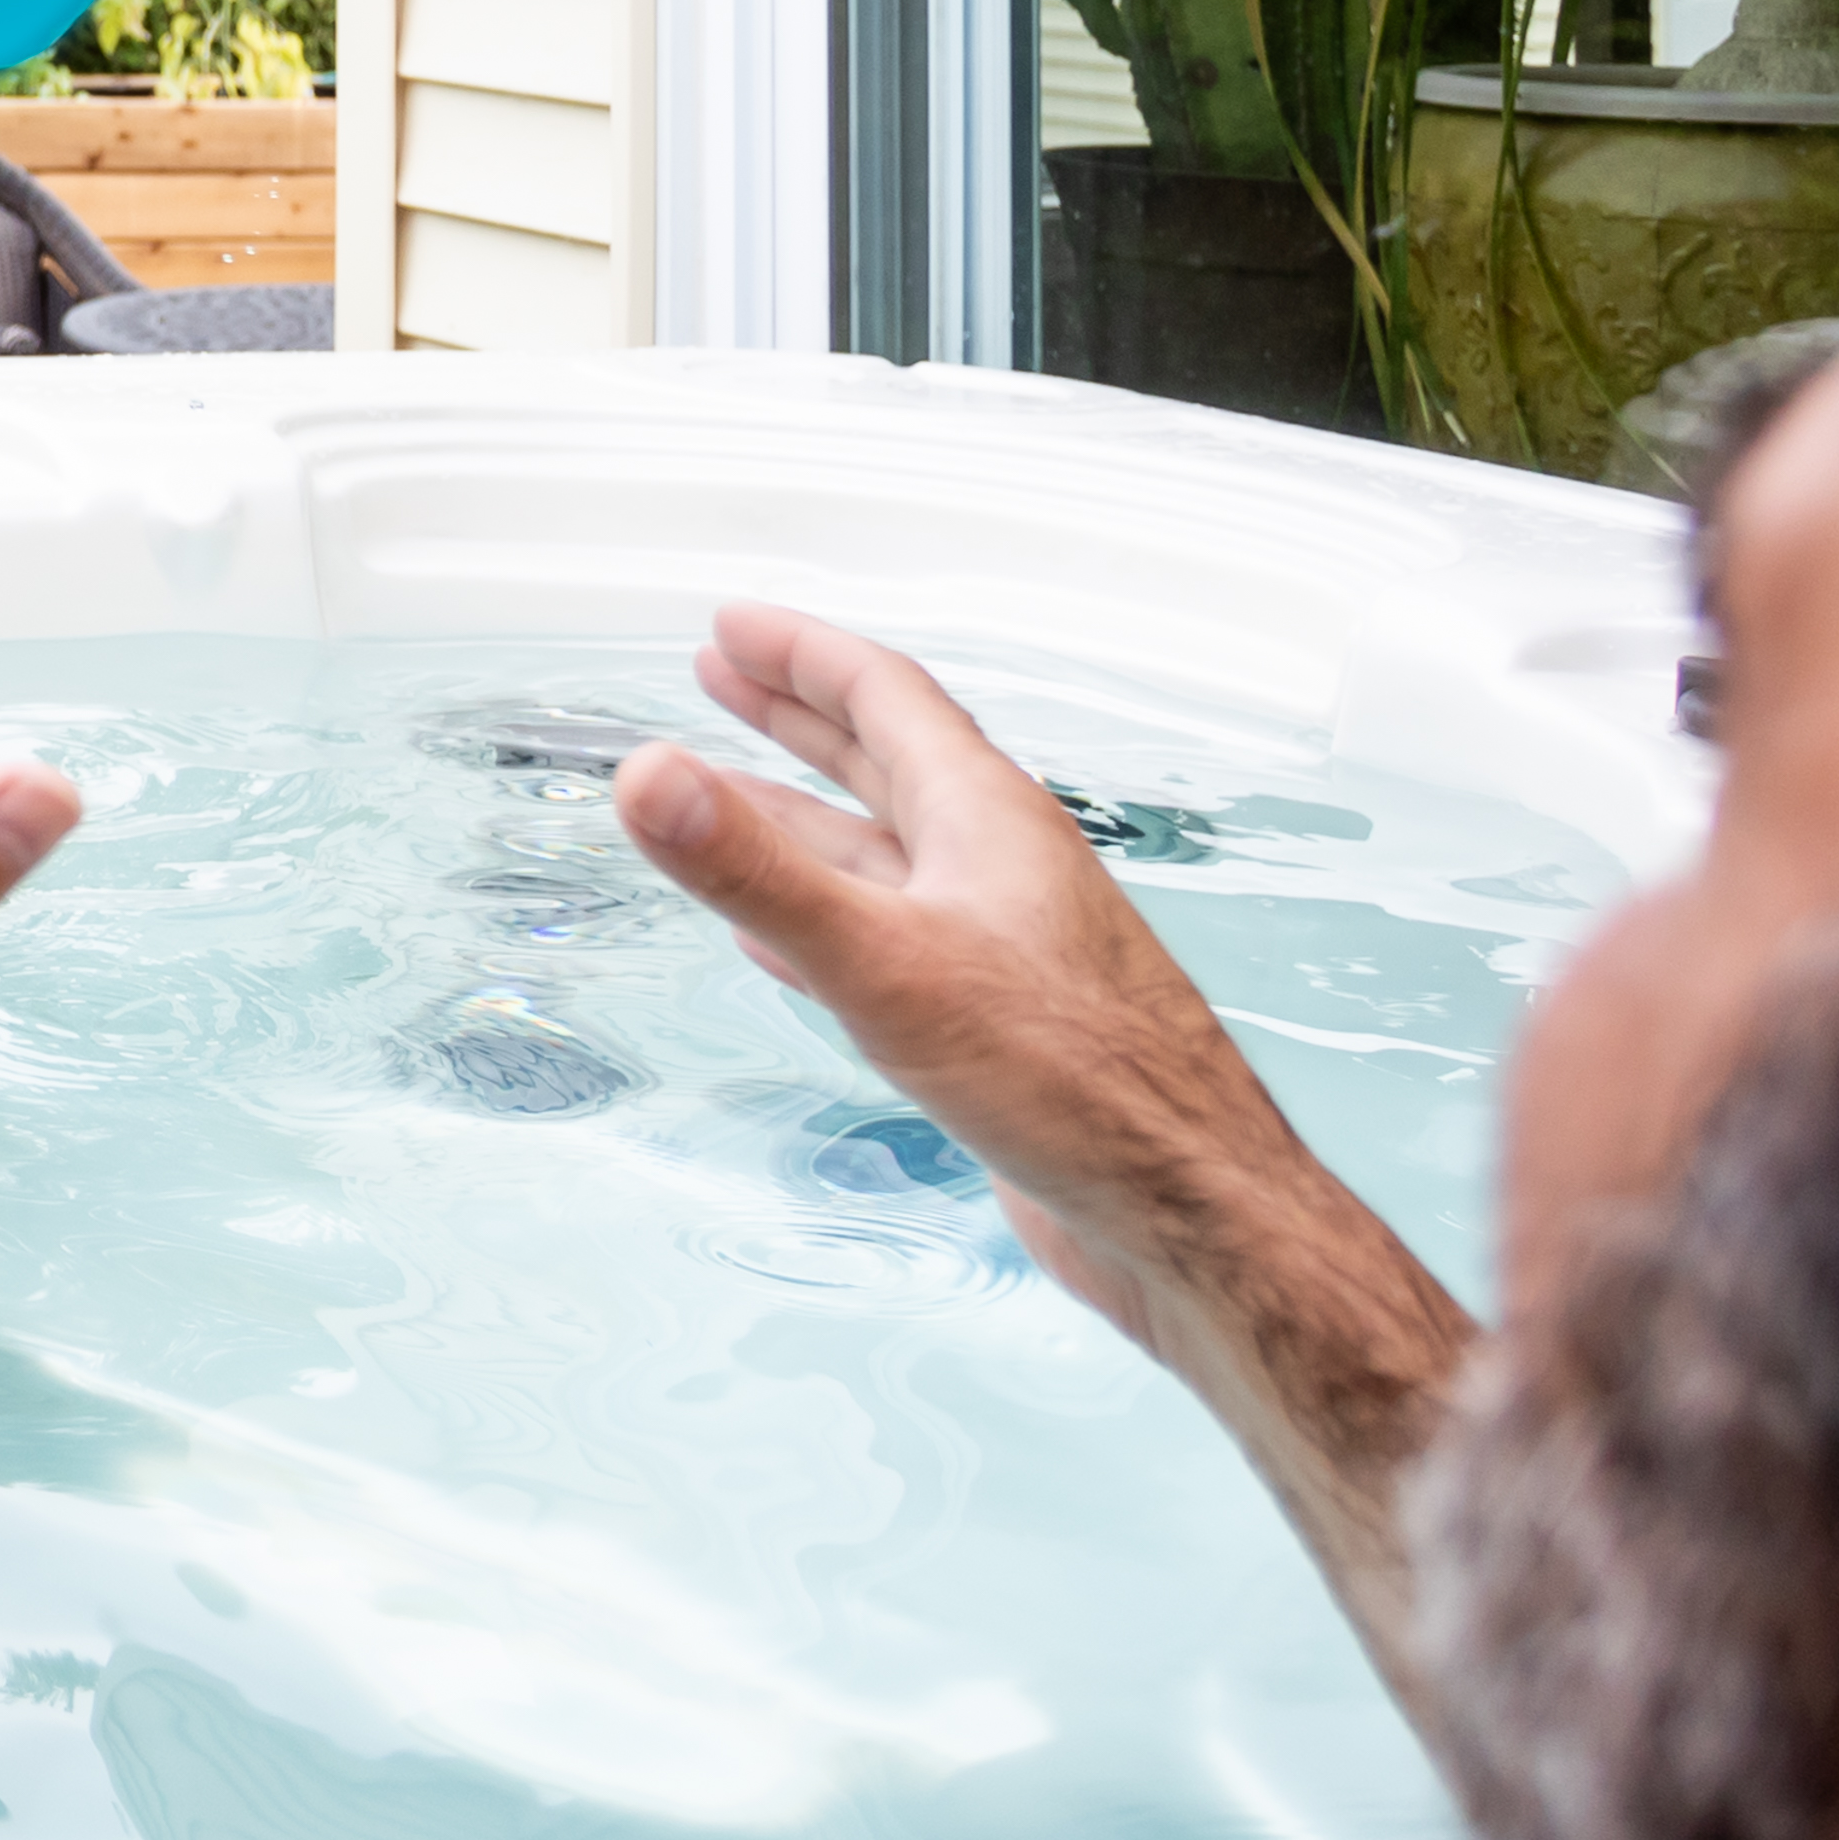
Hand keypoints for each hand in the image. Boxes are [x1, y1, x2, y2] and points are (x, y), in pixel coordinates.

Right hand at [612, 606, 1278, 1339]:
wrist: (1187, 1211)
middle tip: (721, 677)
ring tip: (723, 799)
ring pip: (882, 856)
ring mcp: (1000, 945)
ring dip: (798, 821)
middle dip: (796, 716)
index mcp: (987, 820)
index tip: (728, 628)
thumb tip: (651, 778)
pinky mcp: (997, 1024)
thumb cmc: (1078, 1086)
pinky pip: (891, 943)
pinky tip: (782, 944)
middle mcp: (999, 867)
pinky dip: (824, 922)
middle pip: (885, 761)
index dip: (797, 655)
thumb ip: (759, 872)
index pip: (883, 697)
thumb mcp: (885, 965)